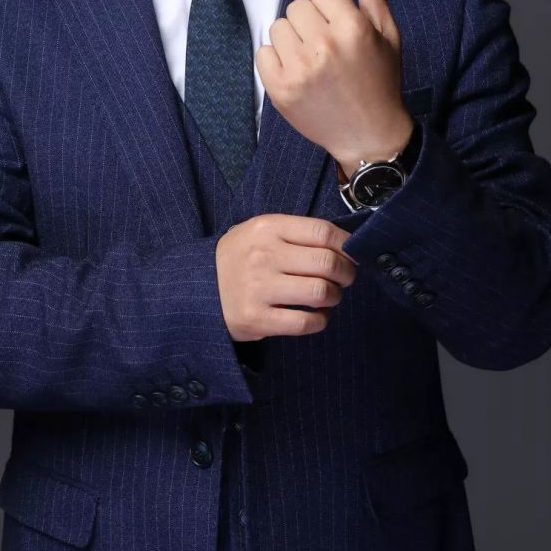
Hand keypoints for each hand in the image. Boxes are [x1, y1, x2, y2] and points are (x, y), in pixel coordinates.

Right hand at [216, 214, 357, 341]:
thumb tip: (346, 246)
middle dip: (347, 273)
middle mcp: (264, 256)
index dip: (347, 245)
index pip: (322, 232)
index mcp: (267, 228)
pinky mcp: (257, 319)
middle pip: (327, 262)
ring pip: (321, 292)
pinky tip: (317, 315)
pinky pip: (306, 322)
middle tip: (345, 278)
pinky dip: (321, 320)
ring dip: (334, 296)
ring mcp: (259, 288)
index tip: (352, 254)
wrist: (198, 287)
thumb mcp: (261, 231)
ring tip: (329, 296)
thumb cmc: (240, 257)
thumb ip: (297, 234)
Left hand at [255, 0, 412, 175]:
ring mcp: (299, 69)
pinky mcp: (280, 89)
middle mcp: (324, 46)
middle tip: (325, 46)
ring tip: (311, 60)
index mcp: (353, 28)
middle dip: (310, 21)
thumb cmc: (380, 82)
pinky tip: (297, 73)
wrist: (369, 136)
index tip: (339, 28)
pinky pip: (263, 53)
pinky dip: (276, 60)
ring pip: (278, 27)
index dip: (330, 8)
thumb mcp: (388, 36)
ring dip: (292, 39)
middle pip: (297, 6)